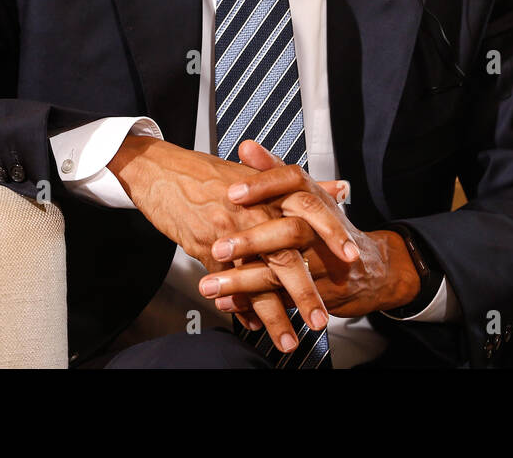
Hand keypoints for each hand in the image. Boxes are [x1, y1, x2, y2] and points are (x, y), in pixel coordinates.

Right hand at [109, 133, 358, 349]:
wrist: (161, 171)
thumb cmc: (207, 173)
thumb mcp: (256, 173)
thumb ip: (302, 188)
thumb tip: (339, 189)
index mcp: (268, 191)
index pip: (309, 210)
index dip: (332, 234)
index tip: (351, 257)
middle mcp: (251, 212)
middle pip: (285, 255)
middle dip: (305, 292)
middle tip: (320, 319)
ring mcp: (228, 234)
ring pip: (256, 279)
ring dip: (273, 313)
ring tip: (288, 340)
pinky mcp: (204, 250)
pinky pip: (228, 285)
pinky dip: (241, 307)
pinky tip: (253, 325)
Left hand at [199, 142, 420, 318]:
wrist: (368, 268)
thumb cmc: (326, 226)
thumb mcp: (305, 193)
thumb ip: (272, 170)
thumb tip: (246, 146)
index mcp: (315, 196)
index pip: (292, 182)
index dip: (263, 185)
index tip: (232, 192)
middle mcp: (321, 227)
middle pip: (290, 230)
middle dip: (253, 241)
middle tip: (219, 247)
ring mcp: (323, 261)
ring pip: (283, 270)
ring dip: (244, 280)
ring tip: (211, 286)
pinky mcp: (320, 292)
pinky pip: (284, 299)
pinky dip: (253, 304)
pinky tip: (228, 304)